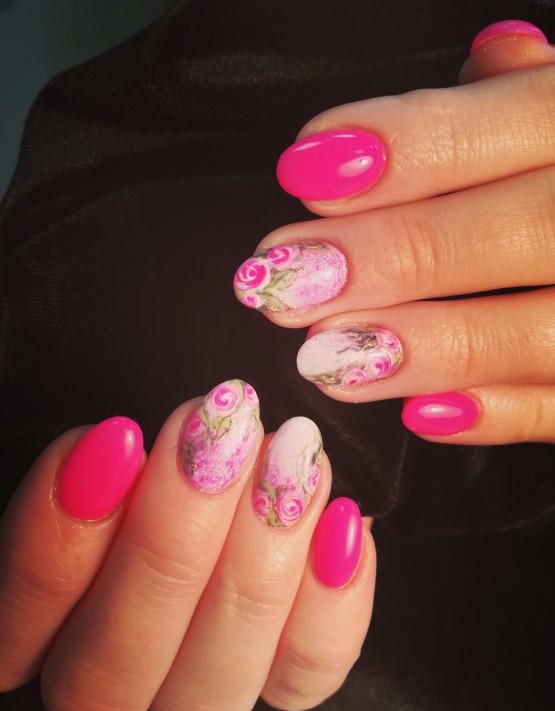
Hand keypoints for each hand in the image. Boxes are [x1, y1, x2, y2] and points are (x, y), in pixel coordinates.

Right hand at [0, 380, 374, 710]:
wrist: (240, 474)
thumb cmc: (174, 455)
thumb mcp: (124, 450)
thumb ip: (104, 467)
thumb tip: (116, 454)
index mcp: (50, 627)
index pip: (19, 626)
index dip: (60, 538)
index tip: (118, 438)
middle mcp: (117, 677)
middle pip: (113, 671)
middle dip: (172, 541)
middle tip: (223, 431)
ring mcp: (198, 688)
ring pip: (208, 690)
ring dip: (257, 562)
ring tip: (291, 459)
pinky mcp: (279, 677)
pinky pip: (302, 675)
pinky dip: (328, 602)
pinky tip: (339, 522)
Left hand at [234, 21, 554, 444]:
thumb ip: (535, 98)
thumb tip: (488, 50)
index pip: (519, 117)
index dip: (409, 144)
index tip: (304, 169)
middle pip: (523, 228)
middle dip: (397, 253)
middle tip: (286, 281)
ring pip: (544, 331)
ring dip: (431, 346)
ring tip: (323, 359)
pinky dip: (502, 413)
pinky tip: (423, 415)